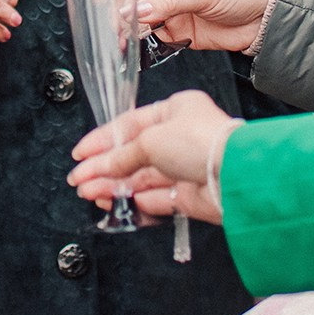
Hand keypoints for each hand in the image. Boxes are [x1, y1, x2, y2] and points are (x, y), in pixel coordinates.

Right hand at [69, 90, 238, 225]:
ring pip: (141, 178)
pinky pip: (155, 198)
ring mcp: (184, 167)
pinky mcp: (188, 195)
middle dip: (104, 167)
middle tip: (80, 179)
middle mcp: (180, 138)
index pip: (129, 124)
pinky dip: (134, 201)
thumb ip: (121, 155)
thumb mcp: (150, 139)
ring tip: (90, 193)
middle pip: (133, 154)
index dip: (102, 139)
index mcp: (175, 111)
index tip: (81, 153)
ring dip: (113, 186)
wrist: (232, 176)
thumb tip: (102, 166)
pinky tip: (116, 203)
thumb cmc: (201, 143)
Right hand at [133, 0, 274, 52]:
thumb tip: (136, 12)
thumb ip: (169, 3)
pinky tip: (134, 47)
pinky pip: (155, 36)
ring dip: (127, 28)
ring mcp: (174, 10)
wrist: (268, 18)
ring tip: (119, 40)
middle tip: (110, 25)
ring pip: (140, 18)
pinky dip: (142, 43)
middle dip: (119, 10)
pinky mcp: (180, 32)